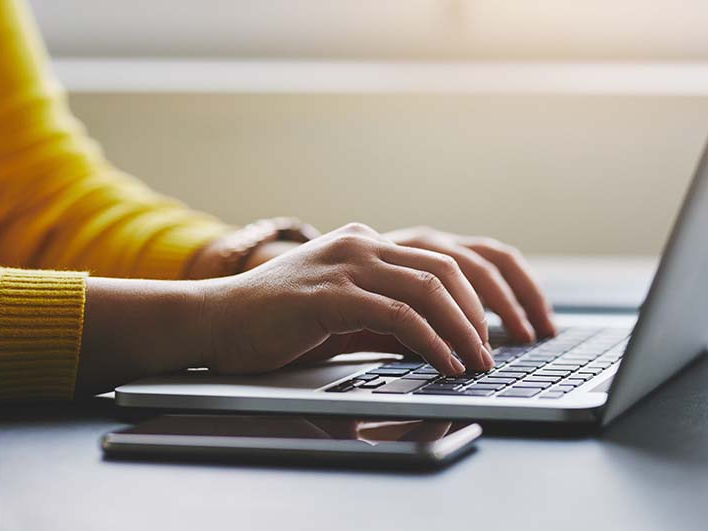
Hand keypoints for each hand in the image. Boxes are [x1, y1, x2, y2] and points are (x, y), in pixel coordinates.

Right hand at [199, 223, 494, 375]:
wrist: (212, 321)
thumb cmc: (276, 323)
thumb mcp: (346, 316)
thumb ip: (390, 322)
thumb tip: (439, 343)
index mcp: (367, 243)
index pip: (442, 260)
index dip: (478, 296)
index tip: (496, 331)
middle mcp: (361, 244)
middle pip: (446, 270)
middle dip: (481, 313)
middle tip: (491, 352)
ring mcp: (344, 265)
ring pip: (429, 290)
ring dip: (462, 330)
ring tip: (476, 362)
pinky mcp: (329, 295)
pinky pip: (398, 316)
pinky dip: (430, 342)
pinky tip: (444, 364)